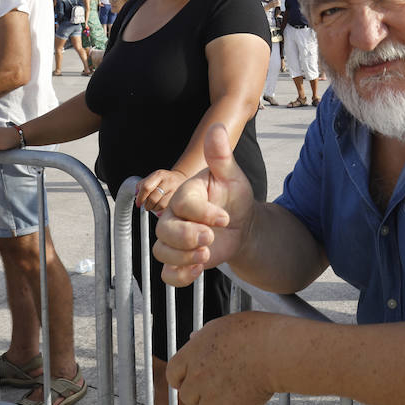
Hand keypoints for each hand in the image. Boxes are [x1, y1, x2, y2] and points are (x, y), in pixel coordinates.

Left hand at [137, 168, 189, 213]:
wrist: (182, 178)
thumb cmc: (165, 180)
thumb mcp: (154, 177)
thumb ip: (142, 184)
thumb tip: (136, 194)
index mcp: (159, 175)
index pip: (146, 187)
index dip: (140, 197)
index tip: (138, 203)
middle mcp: (168, 181)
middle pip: (153, 198)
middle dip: (147, 205)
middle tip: (146, 206)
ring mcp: (175, 190)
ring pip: (161, 205)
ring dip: (154, 209)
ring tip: (154, 207)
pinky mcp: (180, 199)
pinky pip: (168, 209)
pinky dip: (162, 212)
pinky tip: (160, 209)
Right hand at [154, 124, 255, 286]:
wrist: (242, 224)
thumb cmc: (234, 197)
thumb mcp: (232, 176)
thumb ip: (221, 156)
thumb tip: (217, 128)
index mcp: (185, 194)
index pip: (183, 204)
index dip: (203, 213)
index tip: (224, 218)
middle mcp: (173, 216)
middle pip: (164, 231)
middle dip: (188, 237)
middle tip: (212, 238)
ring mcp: (174, 239)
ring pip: (162, 252)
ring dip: (184, 257)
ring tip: (207, 254)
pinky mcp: (179, 259)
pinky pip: (167, 274)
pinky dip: (180, 276)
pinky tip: (198, 269)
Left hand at [166, 311, 277, 404]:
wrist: (275, 351)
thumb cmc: (255, 332)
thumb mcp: (223, 325)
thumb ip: (205, 335)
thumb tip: (194, 338)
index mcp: (192, 354)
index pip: (173, 374)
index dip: (182, 378)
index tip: (192, 378)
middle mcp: (197, 378)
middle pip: (188, 397)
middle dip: (200, 394)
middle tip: (219, 386)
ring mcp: (212, 398)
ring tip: (235, 394)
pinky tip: (246, 404)